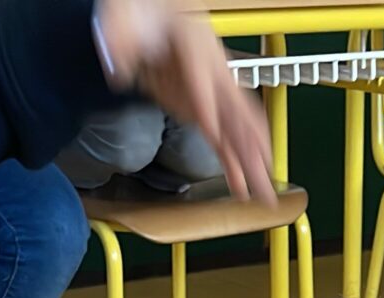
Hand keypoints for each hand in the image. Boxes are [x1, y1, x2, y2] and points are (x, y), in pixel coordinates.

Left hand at [96, 0, 275, 202]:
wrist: (152, 6)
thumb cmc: (143, 8)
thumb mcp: (123, 15)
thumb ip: (121, 41)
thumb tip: (119, 68)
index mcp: (194, 43)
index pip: (204, 80)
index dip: (209, 106)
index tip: (215, 132)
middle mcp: (212, 68)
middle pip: (234, 110)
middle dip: (249, 145)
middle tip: (262, 175)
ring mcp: (211, 89)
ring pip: (236, 127)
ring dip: (250, 161)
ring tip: (264, 193)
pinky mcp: (205, 105)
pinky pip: (224, 135)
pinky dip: (234, 160)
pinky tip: (242, 185)